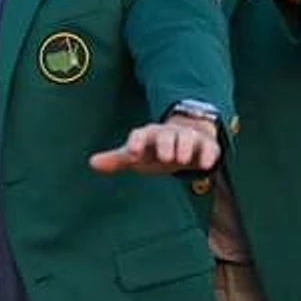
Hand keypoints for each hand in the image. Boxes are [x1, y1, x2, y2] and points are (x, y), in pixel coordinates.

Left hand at [88, 116, 219, 174]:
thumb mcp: (137, 155)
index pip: (141, 134)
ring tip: (182, 159)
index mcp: (149, 135)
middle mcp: (169, 134)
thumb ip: (117, 159)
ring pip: (188, 138)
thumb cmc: (155, 150)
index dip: (136, 142)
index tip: (132, 153)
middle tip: (166, 157)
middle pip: (166, 135)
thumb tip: (91, 163)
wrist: (185, 141)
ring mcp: (188, 138)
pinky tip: (205, 165)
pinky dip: (208, 155)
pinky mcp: (206, 146)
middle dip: (166, 143)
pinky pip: (209, 148)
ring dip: (186, 146)